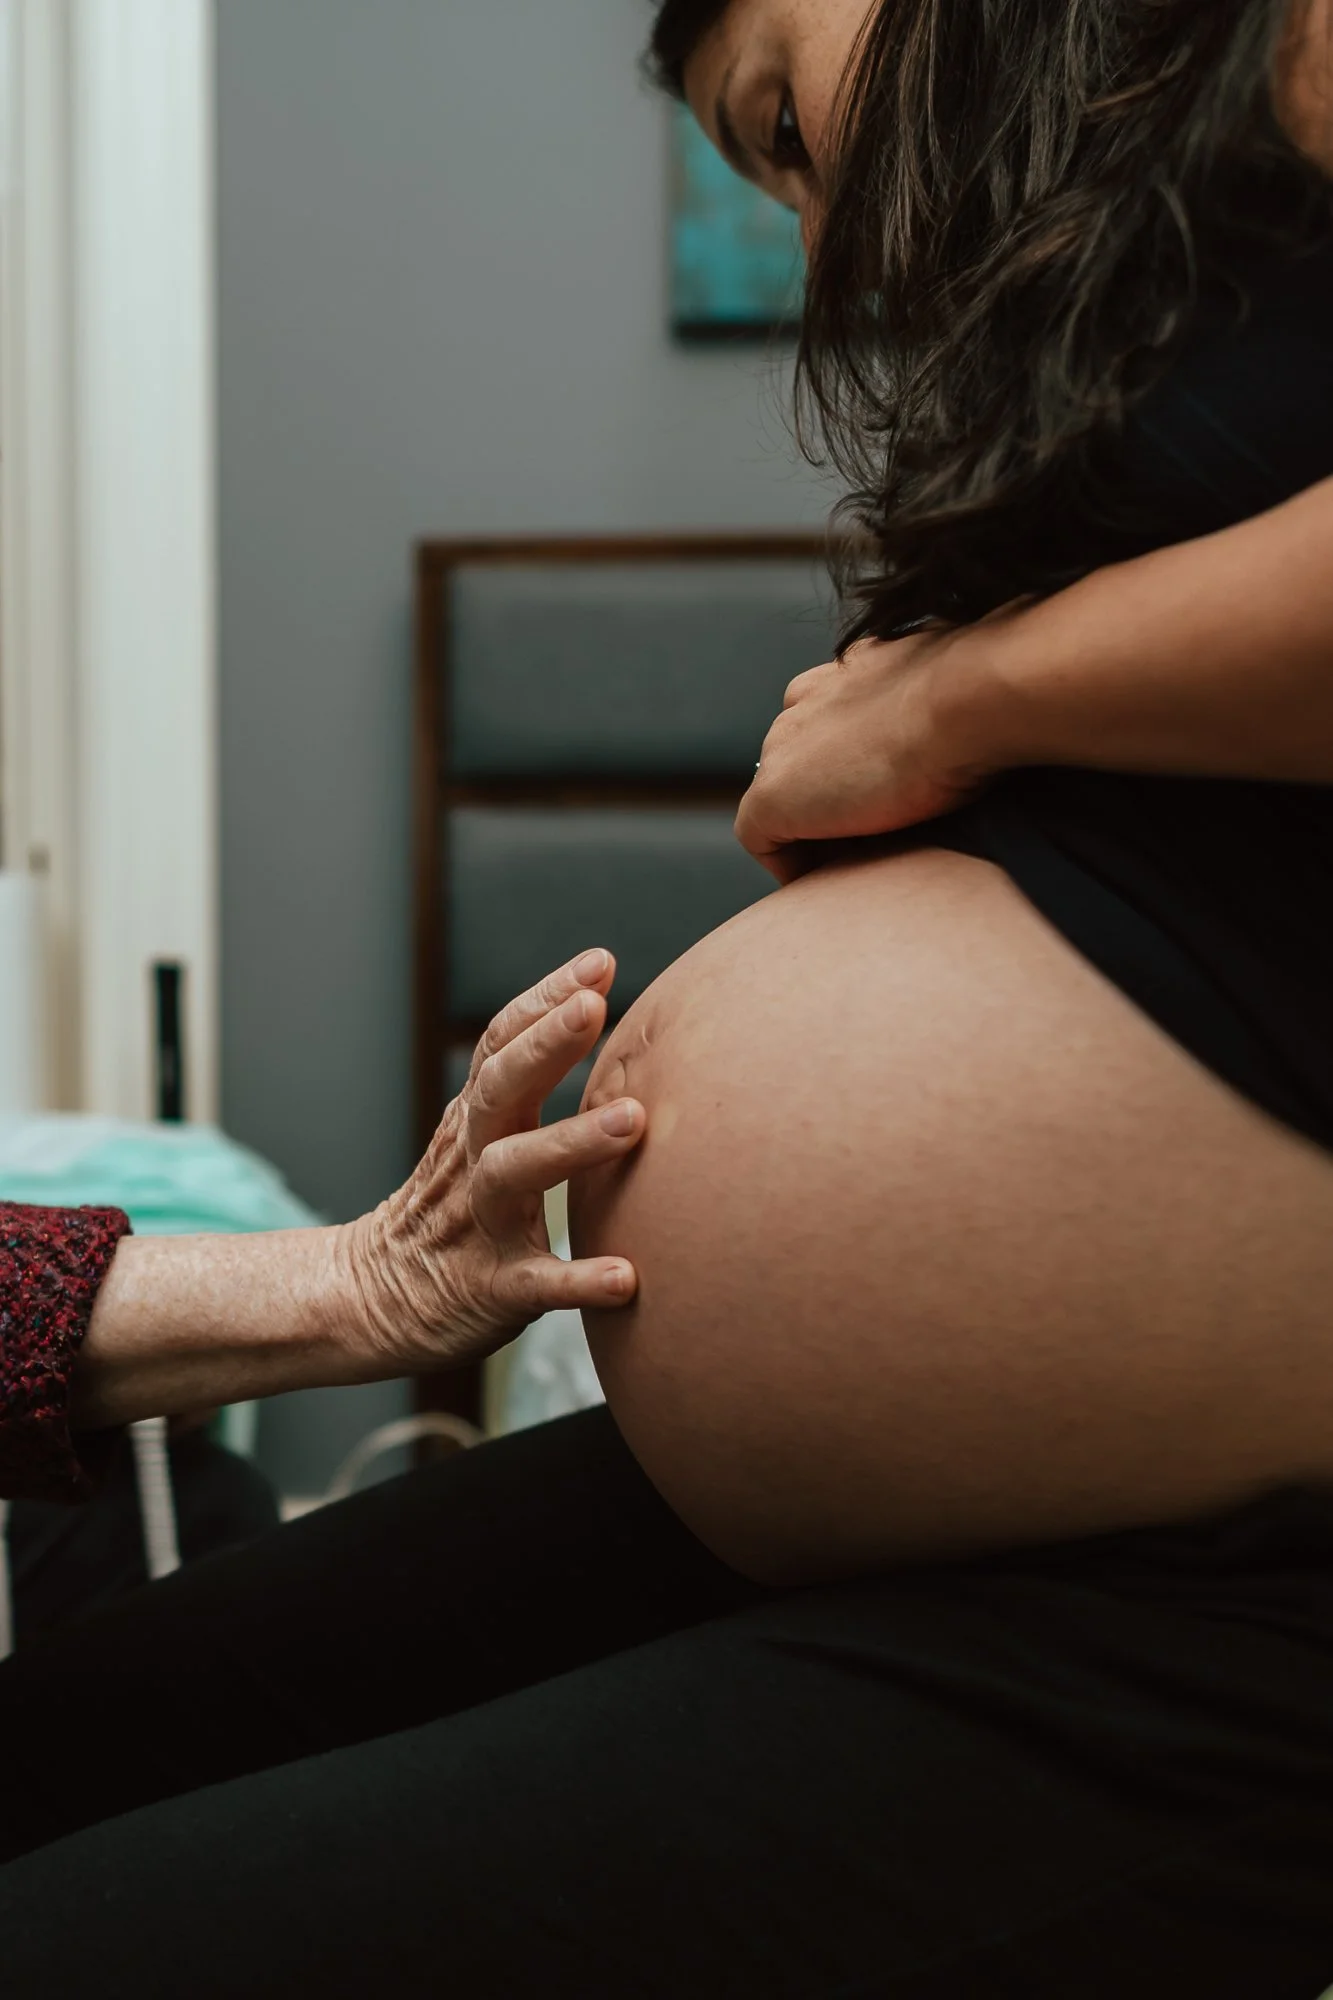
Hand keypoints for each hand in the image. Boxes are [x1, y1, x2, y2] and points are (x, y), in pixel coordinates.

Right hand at [340, 949, 644, 1375]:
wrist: (376, 1299)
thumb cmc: (452, 1209)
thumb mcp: (476, 1136)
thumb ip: (523, 1085)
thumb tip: (595, 1006)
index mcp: (477, 1122)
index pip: (502, 1045)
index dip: (544, 1000)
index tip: (599, 963)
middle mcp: (474, 1160)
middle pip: (500, 1090)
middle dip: (546, 1044)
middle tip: (593, 1005)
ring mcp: (481, 1223)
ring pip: (515, 1173)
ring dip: (572, 1143)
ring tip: (634, 1119)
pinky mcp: (491, 1290)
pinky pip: (536, 1285)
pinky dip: (578, 1280)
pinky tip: (626, 1278)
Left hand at [735, 621, 1007, 881]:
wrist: (971, 698)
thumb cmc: (990, 696)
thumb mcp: (975, 693)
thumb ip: (959, 708)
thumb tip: (994, 734)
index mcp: (852, 669)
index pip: (828, 719)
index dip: (847, 766)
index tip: (883, 804)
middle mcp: (807, 700)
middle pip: (797, 763)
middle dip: (825, 803)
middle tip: (871, 848)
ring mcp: (782, 747)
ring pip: (782, 801)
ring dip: (813, 835)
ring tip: (856, 869)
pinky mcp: (772, 795)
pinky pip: (763, 842)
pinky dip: (792, 866)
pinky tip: (835, 884)